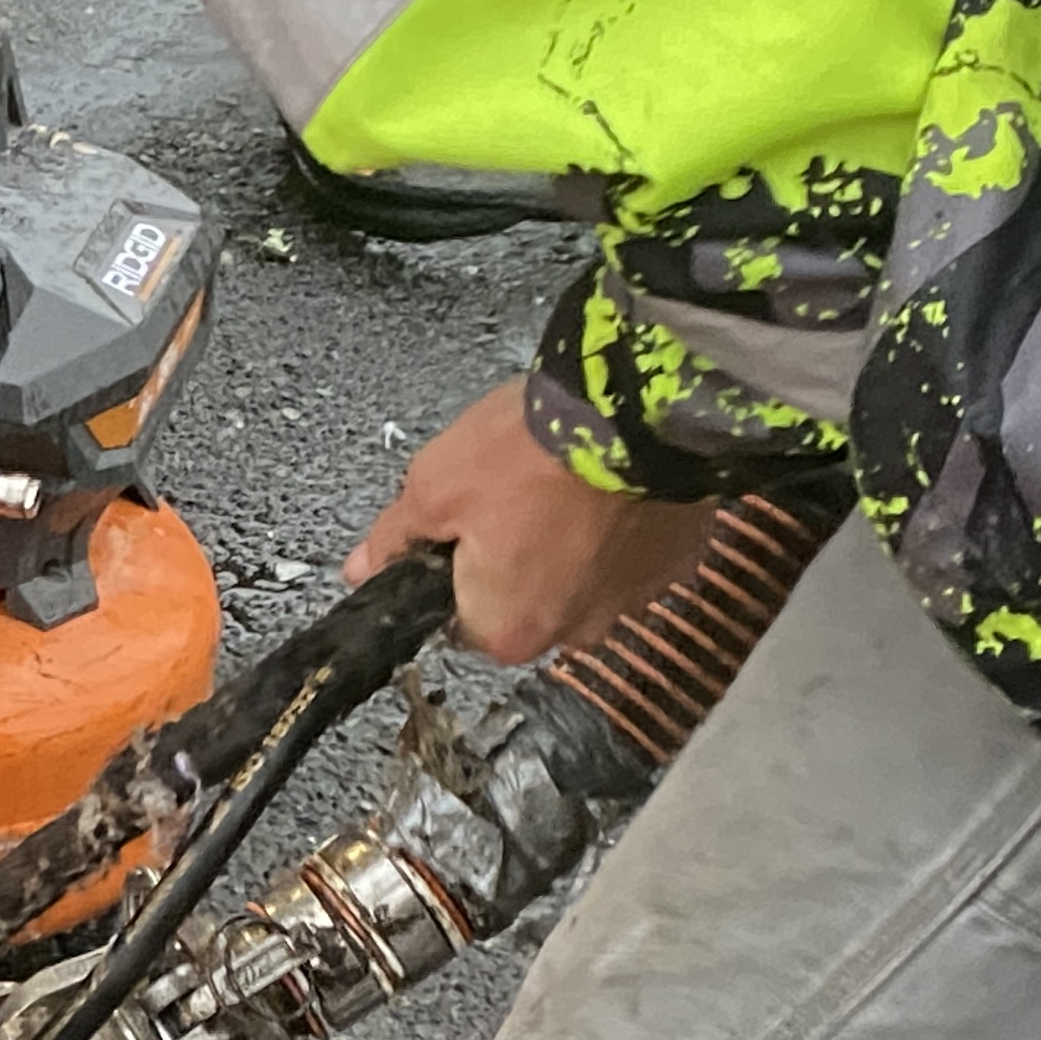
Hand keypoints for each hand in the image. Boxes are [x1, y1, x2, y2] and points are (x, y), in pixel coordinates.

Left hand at [340, 379, 722, 663]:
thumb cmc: (532, 451)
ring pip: (580, 578)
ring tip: (561, 482)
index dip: (450, 570)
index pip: (458, 619)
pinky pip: (629, 554)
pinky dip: (617, 526)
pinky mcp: (676, 561)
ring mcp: (633, 600)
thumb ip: (396, 538)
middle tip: (512, 493)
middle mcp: (574, 633)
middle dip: (513, 557)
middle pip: (523, 602)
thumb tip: (364, 568)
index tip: (457, 528)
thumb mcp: (434, 485)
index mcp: (507, 631)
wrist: (637, 406)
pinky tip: (606, 484)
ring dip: (569, 542)